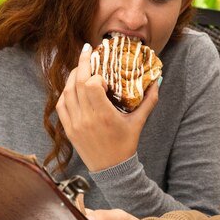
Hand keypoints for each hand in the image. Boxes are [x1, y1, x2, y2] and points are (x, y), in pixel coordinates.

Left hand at [56, 43, 158, 171]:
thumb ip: (149, 100)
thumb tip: (158, 80)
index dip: (96, 76)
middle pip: (77, 83)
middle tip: (87, 50)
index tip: (104, 77)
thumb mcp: (139, 122)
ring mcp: (74, 124)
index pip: (91, 85)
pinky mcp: (68, 129)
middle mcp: (85, 118)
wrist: (112, 169)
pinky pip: (61, 105)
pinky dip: (65, 92)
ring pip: (66, 92)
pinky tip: (73, 86)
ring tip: (81, 67)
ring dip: (72, 77)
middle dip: (81, 63)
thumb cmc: (126, 144)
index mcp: (103, 115)